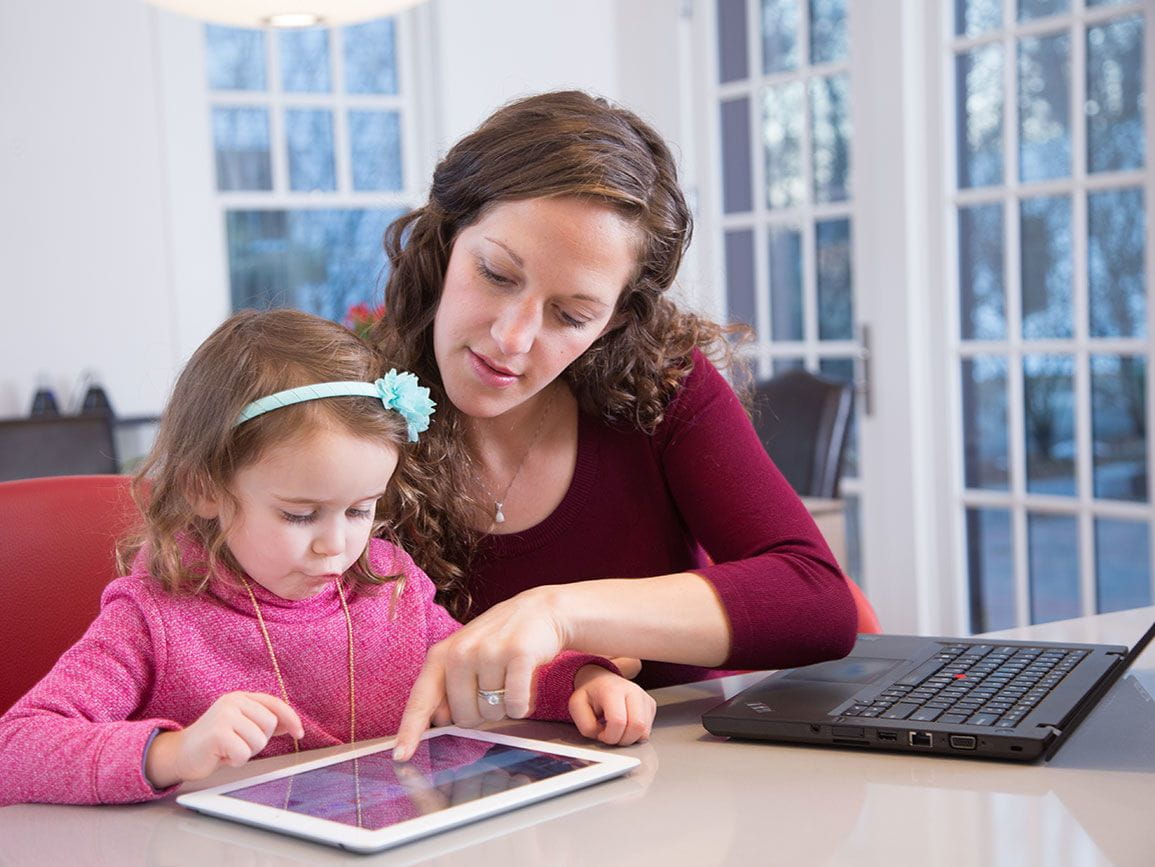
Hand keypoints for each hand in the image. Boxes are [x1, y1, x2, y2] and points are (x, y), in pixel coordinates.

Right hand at [144, 692, 302, 788]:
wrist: (179, 754)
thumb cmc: (213, 743)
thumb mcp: (241, 727)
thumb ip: (262, 722)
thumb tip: (290, 724)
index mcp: (240, 697)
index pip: (275, 704)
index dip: (291, 719)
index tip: (299, 733)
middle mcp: (233, 702)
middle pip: (270, 724)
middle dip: (260, 741)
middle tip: (239, 744)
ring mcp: (224, 715)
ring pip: (259, 740)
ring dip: (247, 752)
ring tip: (230, 750)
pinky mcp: (218, 733)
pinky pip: (244, 753)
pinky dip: (236, 760)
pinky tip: (222, 756)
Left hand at [393, 588, 566, 760]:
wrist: (543, 610)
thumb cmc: (500, 640)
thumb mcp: (466, 657)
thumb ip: (447, 687)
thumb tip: (438, 720)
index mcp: (442, 655)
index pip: (421, 700)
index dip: (410, 730)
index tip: (401, 755)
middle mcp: (461, 652)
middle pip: (464, 719)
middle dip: (482, 712)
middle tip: (494, 685)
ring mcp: (489, 652)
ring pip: (491, 714)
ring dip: (505, 707)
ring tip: (511, 678)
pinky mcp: (517, 654)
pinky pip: (515, 705)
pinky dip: (523, 704)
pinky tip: (526, 681)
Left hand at [568, 665, 655, 745]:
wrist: (600, 680)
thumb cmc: (589, 694)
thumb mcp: (576, 706)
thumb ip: (586, 725)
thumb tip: (603, 736)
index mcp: (612, 690)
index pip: (619, 721)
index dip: (609, 736)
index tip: (601, 734)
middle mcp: (632, 690)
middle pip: (637, 726)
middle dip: (622, 740)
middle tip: (610, 735)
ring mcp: (644, 697)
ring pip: (645, 730)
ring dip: (630, 738)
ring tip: (617, 730)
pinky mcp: (650, 704)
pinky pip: (648, 729)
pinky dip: (636, 734)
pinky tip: (625, 725)